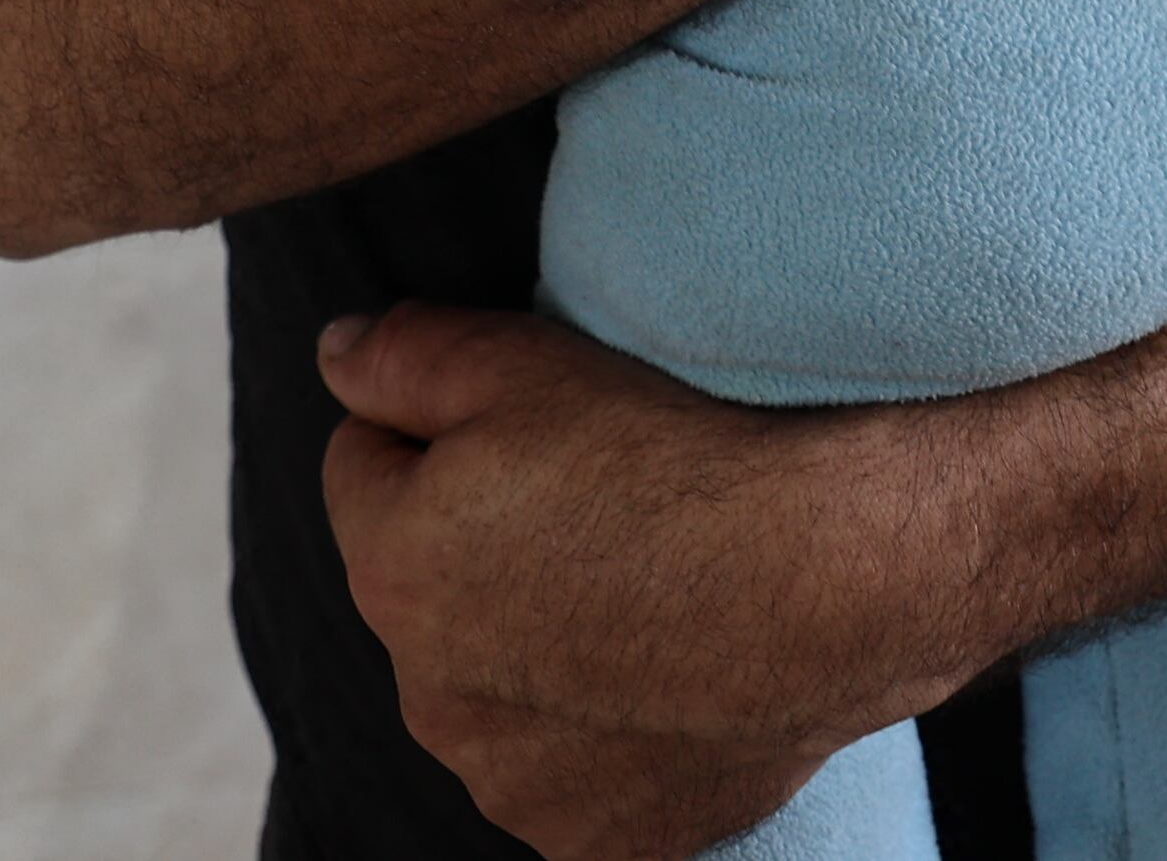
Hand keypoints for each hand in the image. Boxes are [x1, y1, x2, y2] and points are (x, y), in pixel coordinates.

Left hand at [317, 305, 969, 860]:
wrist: (830, 582)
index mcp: (390, 572)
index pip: (363, 467)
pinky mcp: (592, 838)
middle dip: (478, 544)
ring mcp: (511, 781)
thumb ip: (399, 354)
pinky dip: (599, 729)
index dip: (437, 428)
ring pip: (494, 685)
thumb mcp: (520, 360)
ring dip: (534, 644)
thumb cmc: (677, 462)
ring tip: (640, 588)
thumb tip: (336, 355)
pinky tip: (663, 672)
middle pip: (427, 586)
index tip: (526, 426)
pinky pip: (568, 768)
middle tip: (594, 502)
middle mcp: (429, 698)